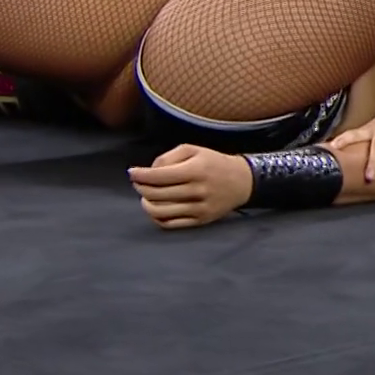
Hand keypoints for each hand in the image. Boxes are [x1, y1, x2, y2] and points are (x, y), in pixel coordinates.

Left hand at [128, 144, 255, 229]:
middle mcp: (197, 190)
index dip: (141, 175)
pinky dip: (157, 217)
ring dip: (146, 204)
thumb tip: (149, 172)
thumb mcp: (194, 150)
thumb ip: (169, 157)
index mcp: (196, 169)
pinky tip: (155, 208)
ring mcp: (199, 208)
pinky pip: (171, 224)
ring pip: (161, 211)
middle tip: (138, 183)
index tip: (131, 172)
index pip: (159, 176)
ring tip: (145, 196)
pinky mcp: (200, 220)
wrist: (242, 182)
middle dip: (141, 188)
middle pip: (157, 194)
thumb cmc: (214, 163)